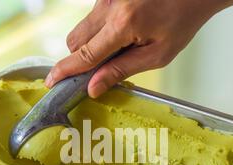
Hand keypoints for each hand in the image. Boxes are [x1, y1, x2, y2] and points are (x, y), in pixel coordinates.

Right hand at [46, 0, 232, 97]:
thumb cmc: (181, 21)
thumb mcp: (158, 55)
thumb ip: (122, 70)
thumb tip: (94, 88)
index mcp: (124, 24)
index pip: (86, 55)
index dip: (66, 71)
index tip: (51, 82)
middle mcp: (110, 5)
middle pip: (75, 41)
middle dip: (81, 58)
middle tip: (103, 66)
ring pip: (82, 28)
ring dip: (92, 43)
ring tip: (122, 44)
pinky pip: (92, 17)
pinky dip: (101, 29)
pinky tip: (125, 28)